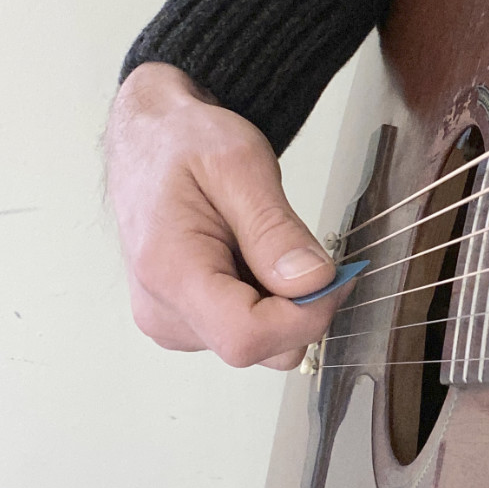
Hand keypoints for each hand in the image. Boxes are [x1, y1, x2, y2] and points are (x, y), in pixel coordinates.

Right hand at [106, 62, 347, 369]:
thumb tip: (312, 283)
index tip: (337, 276)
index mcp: (169, 272)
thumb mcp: (239, 165)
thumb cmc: (185, 143)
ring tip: (265, 245)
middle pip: (259, 348)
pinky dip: (270, 302)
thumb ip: (275, 229)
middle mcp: (164, 311)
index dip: (305, 315)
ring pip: (262, 345)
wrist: (151, 139)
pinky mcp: (187, 323)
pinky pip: (250, 332)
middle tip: (305, 249)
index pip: (247, 336)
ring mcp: (173, 322)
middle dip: (301, 307)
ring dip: (285, 304)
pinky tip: (253, 259)